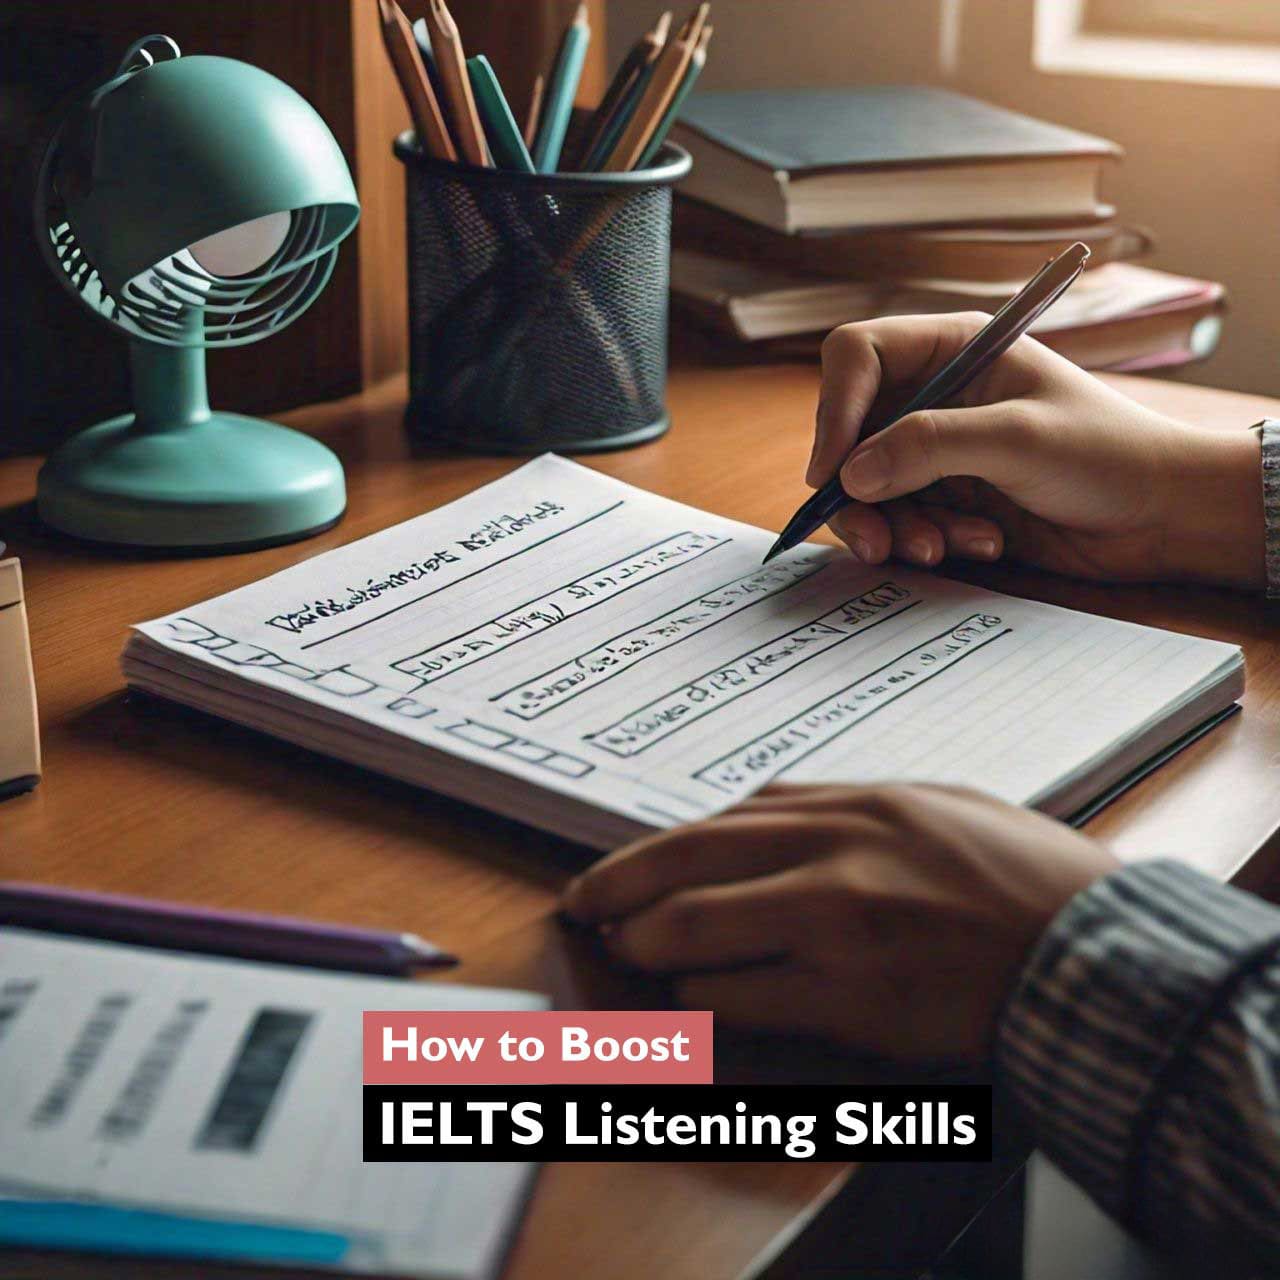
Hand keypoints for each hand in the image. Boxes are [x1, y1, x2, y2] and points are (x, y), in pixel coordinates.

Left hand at [561, 784, 1116, 1061]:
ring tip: (632, 953)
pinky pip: (738, 998)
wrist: (1090, 953)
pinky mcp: (845, 997)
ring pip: (695, 930)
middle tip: (584, 903)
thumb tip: (760, 812)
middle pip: (687, 860)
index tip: (627, 865)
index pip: (726, 818)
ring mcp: (834, 923)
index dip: (660, 845)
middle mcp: (833, 853)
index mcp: (855, 804)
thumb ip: (845, 803)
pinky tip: (693, 999)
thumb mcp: (935, 806)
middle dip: (618, 884)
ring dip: (650, 945)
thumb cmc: (1022, 879)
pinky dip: (702, 999)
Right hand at [810, 313, 1263, 588]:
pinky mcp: (943, 500)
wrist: (1160, 517)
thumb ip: (931, 446)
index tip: (834, 470)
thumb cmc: (1107, 454)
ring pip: (865, 488)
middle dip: (859, 492)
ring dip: (895, 526)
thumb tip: (850, 474)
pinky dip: (925, 541)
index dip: (835, 408)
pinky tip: (979, 545)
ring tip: (942, 548)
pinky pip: (898, 522)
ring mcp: (934, 451)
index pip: (857, 357)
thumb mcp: (1020, 438)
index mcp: (952, 349)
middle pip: (848, 433)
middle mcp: (932, 395)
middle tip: (878, 539)